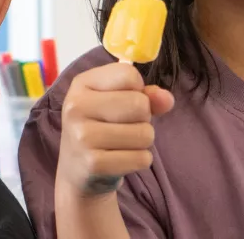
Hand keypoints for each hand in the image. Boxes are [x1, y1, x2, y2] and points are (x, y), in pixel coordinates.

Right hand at [55, 61, 174, 197]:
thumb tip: (166, 99)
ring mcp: (82, 136)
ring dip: (142, 142)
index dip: (138, 90)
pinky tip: (120, 159)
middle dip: (143, 118)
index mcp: (81, 83)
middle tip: (123, 126)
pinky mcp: (94, 164)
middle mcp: (77, 107)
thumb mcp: (117, 102)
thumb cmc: (101, 126)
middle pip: (140, 104)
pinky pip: (142, 158)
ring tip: (121, 144)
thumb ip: (146, 95)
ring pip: (145, 133)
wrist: (77, 169)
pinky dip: (139, 160)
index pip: (129, 75)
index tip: (123, 101)